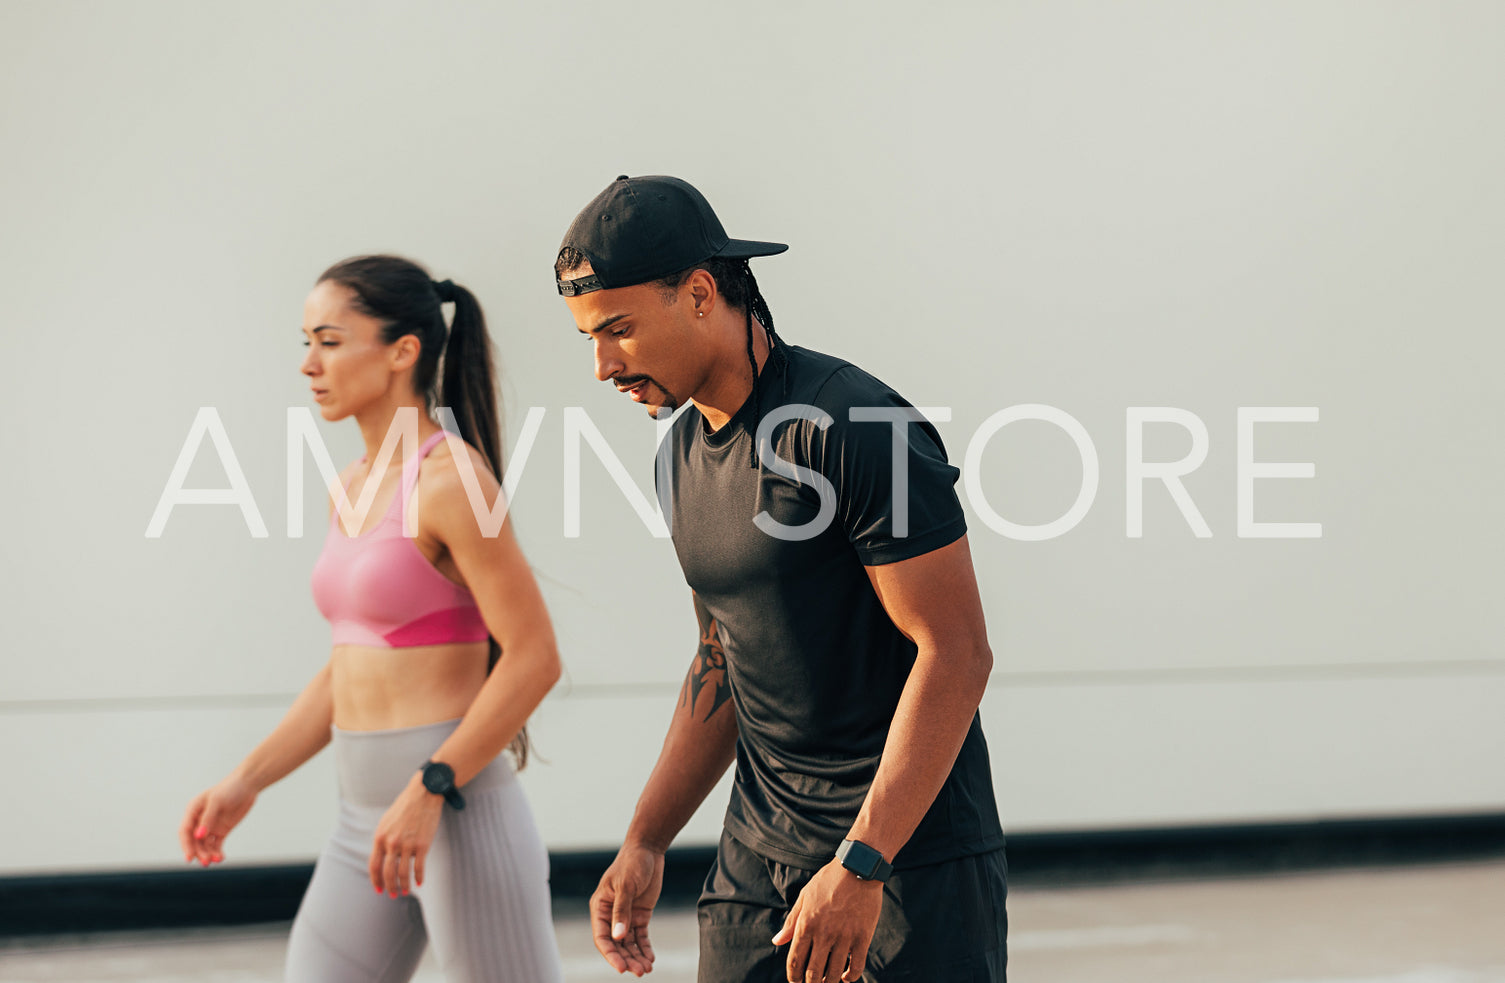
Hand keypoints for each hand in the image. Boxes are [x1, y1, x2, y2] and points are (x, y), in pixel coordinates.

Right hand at [179, 773, 256, 866]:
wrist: (248, 785)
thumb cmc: (230, 788)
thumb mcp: (217, 801)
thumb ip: (208, 818)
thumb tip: (198, 836)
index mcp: (193, 811)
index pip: (185, 831)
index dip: (185, 845)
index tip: (190, 858)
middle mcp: (199, 820)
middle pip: (194, 841)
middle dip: (199, 852)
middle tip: (206, 862)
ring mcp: (210, 826)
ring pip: (205, 845)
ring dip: (208, 854)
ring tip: (216, 860)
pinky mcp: (221, 830)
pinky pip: (216, 845)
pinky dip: (217, 852)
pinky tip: (220, 858)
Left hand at [368, 775, 443, 897]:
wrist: (424, 794)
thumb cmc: (405, 807)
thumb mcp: (386, 822)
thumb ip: (382, 840)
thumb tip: (382, 858)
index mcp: (380, 837)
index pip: (374, 866)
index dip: (375, 880)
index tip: (378, 889)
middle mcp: (391, 843)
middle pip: (388, 873)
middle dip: (390, 887)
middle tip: (393, 895)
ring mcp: (407, 845)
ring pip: (403, 873)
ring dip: (404, 886)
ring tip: (405, 891)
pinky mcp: (422, 845)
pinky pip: (419, 867)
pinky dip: (419, 877)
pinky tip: (419, 882)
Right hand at [590, 842, 664, 976]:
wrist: (648, 850)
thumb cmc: (632, 863)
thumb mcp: (626, 885)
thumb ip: (622, 911)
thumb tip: (618, 937)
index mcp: (600, 907)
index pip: (602, 937)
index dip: (611, 954)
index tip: (621, 968)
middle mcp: (611, 915)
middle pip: (616, 944)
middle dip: (627, 959)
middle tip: (640, 972)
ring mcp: (626, 916)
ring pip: (629, 943)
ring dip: (636, 957)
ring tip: (647, 969)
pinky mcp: (640, 915)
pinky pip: (640, 936)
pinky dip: (645, 948)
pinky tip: (651, 958)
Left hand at [773, 860, 883, 982]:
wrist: (857, 867)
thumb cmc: (828, 880)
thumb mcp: (805, 896)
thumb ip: (791, 921)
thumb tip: (776, 941)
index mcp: (806, 924)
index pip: (795, 961)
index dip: (794, 977)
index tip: (795, 982)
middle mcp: (824, 934)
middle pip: (813, 972)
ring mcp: (844, 937)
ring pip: (835, 973)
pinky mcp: (863, 937)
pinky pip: (857, 966)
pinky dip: (851, 976)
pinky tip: (847, 976)